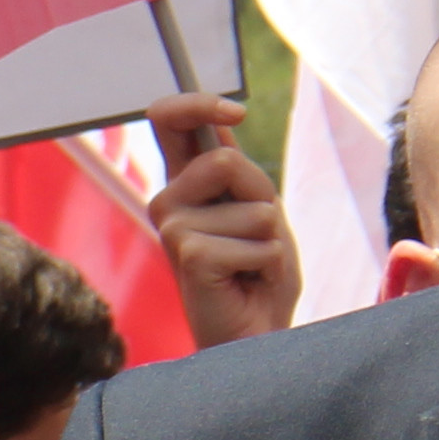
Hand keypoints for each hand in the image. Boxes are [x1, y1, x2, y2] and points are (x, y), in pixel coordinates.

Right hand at [142, 97, 295, 348]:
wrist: (254, 336)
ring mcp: (171, 228)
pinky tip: (247, 283)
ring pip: (254, 207)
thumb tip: (223, 129)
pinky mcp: (188, 256)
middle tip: (256, 238)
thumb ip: (239, 171)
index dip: (196, 104)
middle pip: (226, 161)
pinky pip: (259, 243)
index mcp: (183, 182)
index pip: (168, 119)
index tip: (235, 114)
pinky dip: (269, 266)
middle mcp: (167, 201)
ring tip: (251, 266)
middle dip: (263, 198)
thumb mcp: (259, 209)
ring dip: (270, 240)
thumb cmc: (259, 272)